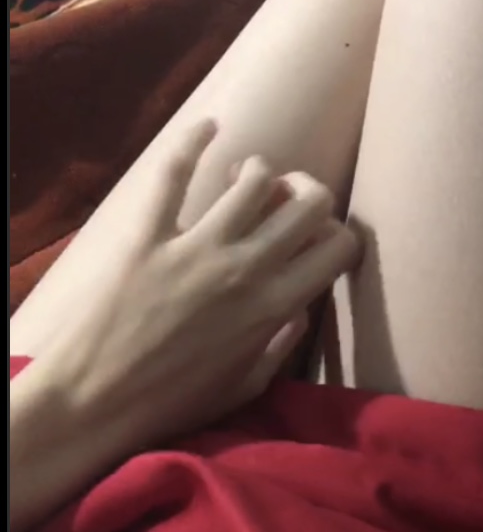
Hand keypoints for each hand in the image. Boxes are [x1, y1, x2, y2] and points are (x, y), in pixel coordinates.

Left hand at [40, 117, 360, 456]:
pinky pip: (175, 173)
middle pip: (309, 202)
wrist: (94, 404)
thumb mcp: (245, 386)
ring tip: (242, 182)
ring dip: (258, 173)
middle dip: (308, 193)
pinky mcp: (149, 235)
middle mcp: (246, 269)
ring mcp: (196, 247)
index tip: (318, 242)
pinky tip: (208, 127)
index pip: (339, 246)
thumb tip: (302, 309)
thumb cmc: (172, 403)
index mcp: (275, 307)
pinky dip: (193, 141)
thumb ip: (282, 345)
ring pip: (254, 179)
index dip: (340, 236)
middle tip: (287, 201)